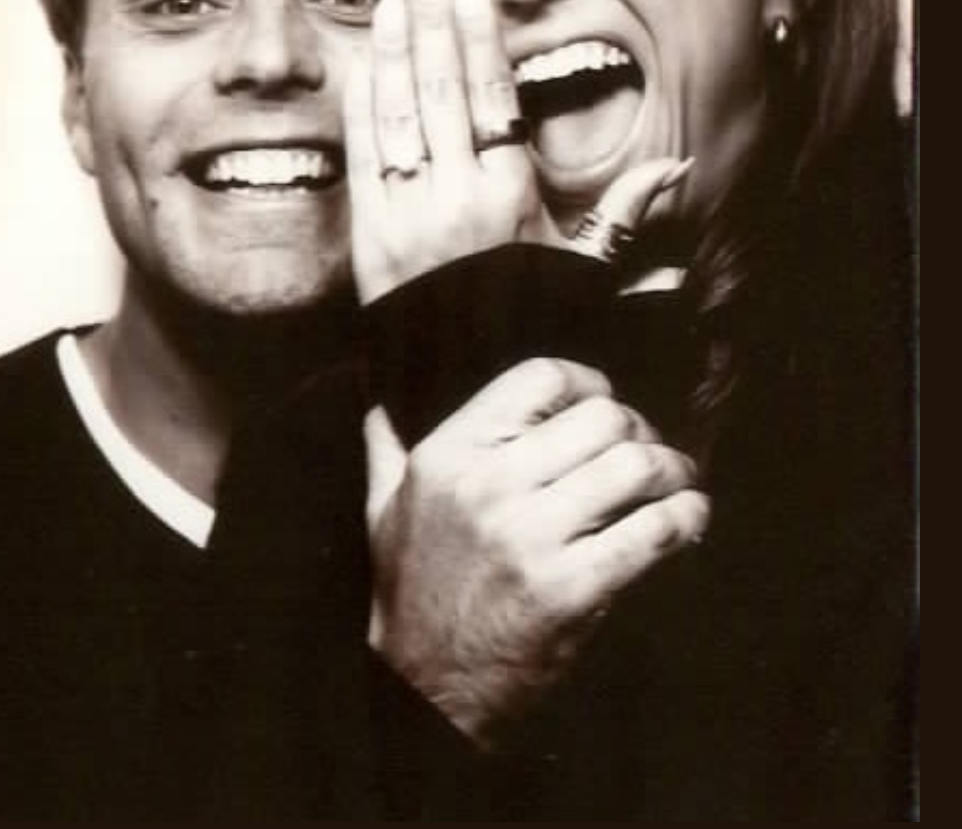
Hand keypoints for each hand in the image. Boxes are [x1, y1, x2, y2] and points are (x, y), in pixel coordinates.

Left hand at [345, 0, 691, 302]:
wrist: (465, 387)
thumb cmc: (529, 321)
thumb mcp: (583, 271)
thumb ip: (623, 215)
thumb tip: (675, 168)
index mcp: (510, 195)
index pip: (493, 94)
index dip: (479, 33)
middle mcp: (457, 197)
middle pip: (444, 89)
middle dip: (435, 21)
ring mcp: (406, 215)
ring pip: (399, 113)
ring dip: (394, 50)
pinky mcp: (368, 236)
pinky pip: (362, 155)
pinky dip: (362, 105)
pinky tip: (363, 62)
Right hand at [365, 357, 710, 746]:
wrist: (420, 687)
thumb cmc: (410, 591)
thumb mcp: (382, 508)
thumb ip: (385, 447)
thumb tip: (377, 401)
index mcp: (448, 455)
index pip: (539, 378)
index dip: (587, 381)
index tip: (604, 400)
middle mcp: (488, 486)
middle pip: (601, 417)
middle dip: (640, 429)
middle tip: (648, 450)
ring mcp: (528, 538)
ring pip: (634, 466)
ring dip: (671, 470)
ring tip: (675, 482)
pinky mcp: (569, 590)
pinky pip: (651, 532)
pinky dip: (685, 517)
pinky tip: (688, 517)